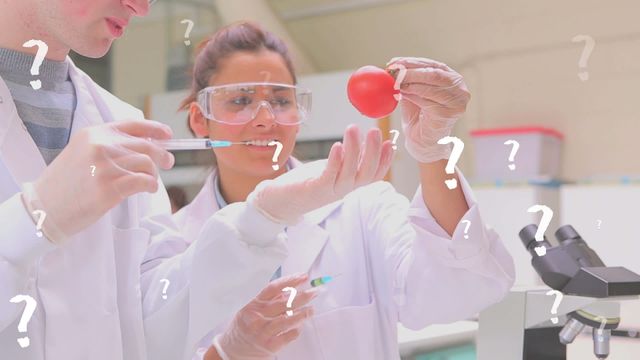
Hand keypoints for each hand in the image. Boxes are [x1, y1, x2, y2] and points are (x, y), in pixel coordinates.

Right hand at [26, 120, 174, 242]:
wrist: (44, 208)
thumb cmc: (66, 183)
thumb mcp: (82, 153)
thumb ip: (109, 146)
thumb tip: (147, 144)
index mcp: (93, 134)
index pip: (132, 125)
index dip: (154, 128)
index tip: (168, 135)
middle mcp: (99, 146)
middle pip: (145, 145)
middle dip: (161, 154)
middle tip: (168, 162)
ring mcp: (104, 167)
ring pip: (146, 164)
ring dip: (153, 174)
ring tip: (149, 181)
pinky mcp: (108, 188)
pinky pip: (143, 181)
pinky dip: (151, 185)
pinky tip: (148, 189)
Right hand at [211, 274, 316, 359]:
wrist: (232, 351)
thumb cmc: (244, 327)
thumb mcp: (250, 309)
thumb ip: (268, 300)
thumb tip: (290, 289)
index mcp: (253, 304)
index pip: (273, 288)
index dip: (290, 281)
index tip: (303, 276)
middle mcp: (257, 317)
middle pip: (284, 303)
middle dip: (303, 296)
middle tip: (315, 292)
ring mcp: (263, 332)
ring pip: (288, 320)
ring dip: (303, 313)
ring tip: (312, 310)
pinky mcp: (269, 346)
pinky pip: (288, 336)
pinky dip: (296, 330)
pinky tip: (300, 326)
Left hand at [250, 125, 393, 223]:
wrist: (280, 201)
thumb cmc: (308, 182)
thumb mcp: (334, 168)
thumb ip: (351, 158)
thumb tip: (368, 142)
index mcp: (350, 184)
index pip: (374, 174)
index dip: (385, 160)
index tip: (390, 142)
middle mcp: (344, 189)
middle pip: (366, 173)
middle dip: (373, 152)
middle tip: (374, 131)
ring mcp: (330, 191)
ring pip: (349, 173)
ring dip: (354, 150)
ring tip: (354, 129)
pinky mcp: (315, 190)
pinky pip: (329, 176)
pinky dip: (335, 161)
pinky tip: (338, 146)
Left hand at [387, 57, 469, 162]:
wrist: (424, 143)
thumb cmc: (419, 118)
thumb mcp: (414, 93)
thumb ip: (409, 80)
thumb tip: (393, 66)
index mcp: (453, 80)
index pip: (432, 65)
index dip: (412, 62)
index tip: (393, 62)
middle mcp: (460, 89)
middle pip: (433, 73)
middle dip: (410, 70)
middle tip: (392, 70)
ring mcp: (456, 102)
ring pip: (431, 85)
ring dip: (409, 82)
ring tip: (394, 82)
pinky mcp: (448, 114)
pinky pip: (427, 100)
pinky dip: (412, 95)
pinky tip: (401, 94)